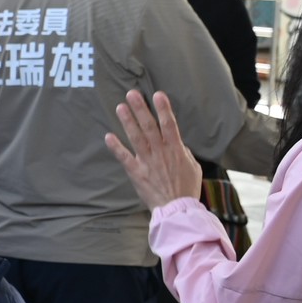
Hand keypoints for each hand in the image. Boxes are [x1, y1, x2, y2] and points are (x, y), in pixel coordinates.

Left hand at [105, 90, 204, 211]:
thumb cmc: (187, 188)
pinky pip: (124, 158)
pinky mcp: (136, 173)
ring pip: (136, 138)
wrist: (177, 208)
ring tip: (120, 107)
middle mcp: (160, 152)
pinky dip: (116, 147)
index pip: (169, 124)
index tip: (158, 95)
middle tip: (132, 94)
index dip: (164, 109)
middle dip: (141, 109)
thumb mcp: (193, 167)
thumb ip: (184, 152)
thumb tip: (177, 143)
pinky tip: (108, 136)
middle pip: (149, 126)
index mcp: (176, 149)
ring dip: (128, 122)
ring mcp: (147, 162)